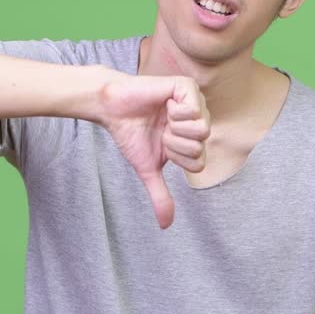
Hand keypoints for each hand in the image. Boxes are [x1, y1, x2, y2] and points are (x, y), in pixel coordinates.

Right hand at [98, 75, 209, 227]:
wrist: (113, 109)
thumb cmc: (131, 135)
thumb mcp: (148, 169)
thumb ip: (160, 195)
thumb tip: (166, 226)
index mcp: (193, 140)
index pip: (199, 162)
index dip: (176, 158)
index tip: (161, 145)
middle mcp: (198, 121)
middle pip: (200, 147)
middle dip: (173, 144)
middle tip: (161, 130)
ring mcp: (195, 104)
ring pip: (201, 130)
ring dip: (174, 129)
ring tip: (163, 117)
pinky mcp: (187, 87)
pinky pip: (194, 109)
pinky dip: (175, 111)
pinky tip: (165, 104)